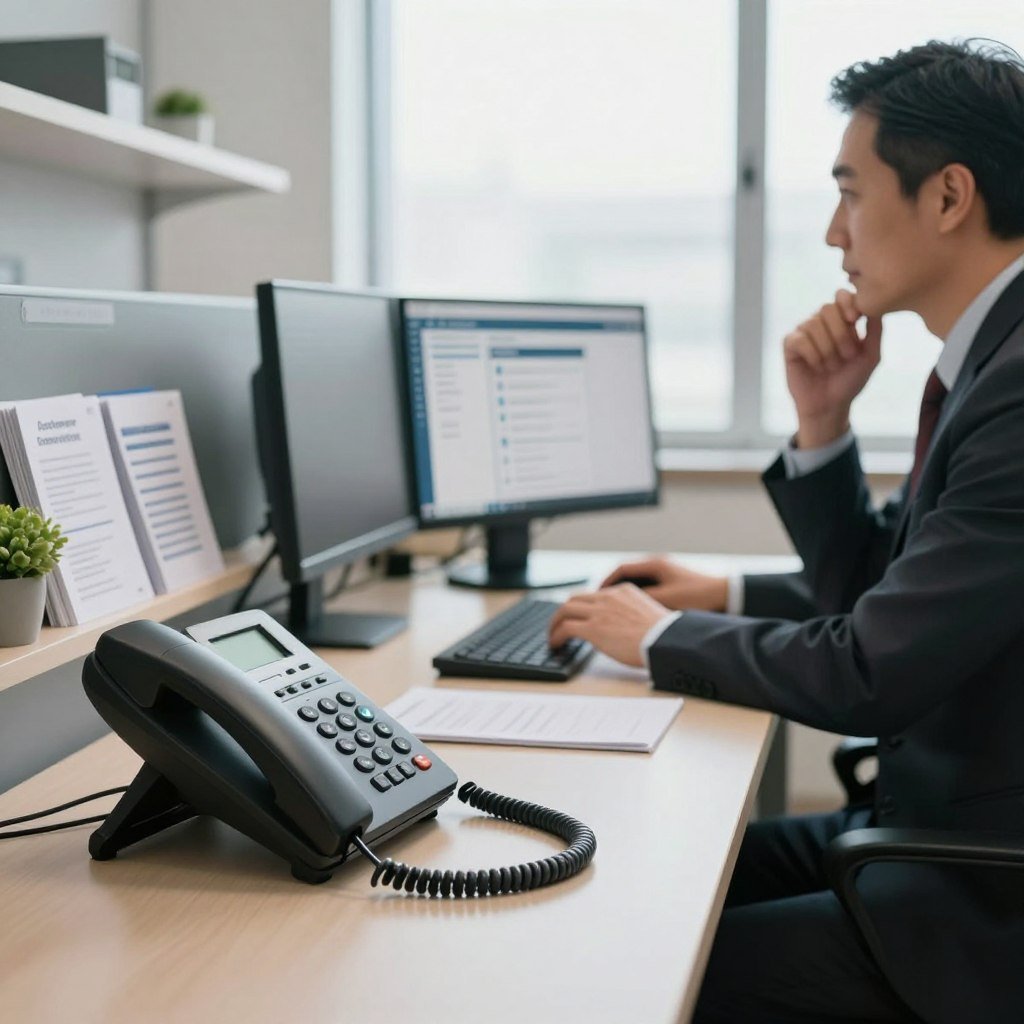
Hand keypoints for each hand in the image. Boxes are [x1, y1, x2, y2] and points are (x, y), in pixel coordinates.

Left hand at [548, 583, 669, 667]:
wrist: (666, 641)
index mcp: (623, 591)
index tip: (578, 616)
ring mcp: (599, 611)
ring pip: (565, 610)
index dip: (583, 606)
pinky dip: (556, 635)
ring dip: (555, 623)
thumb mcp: (648, 614)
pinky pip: (566, 628)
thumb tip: (625, 628)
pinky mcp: (592, 628)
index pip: (594, 595)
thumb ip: (631, 614)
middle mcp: (608, 597)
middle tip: (560, 624)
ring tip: (552, 635)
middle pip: (575, 599)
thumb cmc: (664, 635)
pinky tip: (556, 644)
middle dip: (565, 612)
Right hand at [600, 557, 727, 611]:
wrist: (727, 596)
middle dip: (613, 591)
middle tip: (602, 606)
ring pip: (639, 585)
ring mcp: (667, 575)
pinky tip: (637, 615)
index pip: (620, 569)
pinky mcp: (675, 585)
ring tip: (616, 613)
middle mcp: (659, 566)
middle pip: (627, 576)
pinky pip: (650, 590)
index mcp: (655, 564)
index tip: (596, 596)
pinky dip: (640, 600)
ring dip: (626, 597)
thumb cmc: (698, 596)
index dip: (605, 583)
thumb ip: (641, 600)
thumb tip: (619, 605)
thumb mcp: (666, 599)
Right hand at [784, 289, 881, 447]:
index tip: (855, 320)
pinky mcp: (790, 345)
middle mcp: (820, 322)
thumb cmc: (850, 380)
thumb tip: (874, 306)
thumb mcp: (871, 356)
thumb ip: (875, 330)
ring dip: (827, 350)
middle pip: (828, 309)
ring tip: (830, 366)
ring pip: (814, 325)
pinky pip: (800, 339)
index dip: (848, 303)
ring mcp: (804, 332)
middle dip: (841, 335)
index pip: (841, 296)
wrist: (830, 405)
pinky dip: (812, 355)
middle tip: (846, 357)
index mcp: (840, 320)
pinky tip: (816, 366)